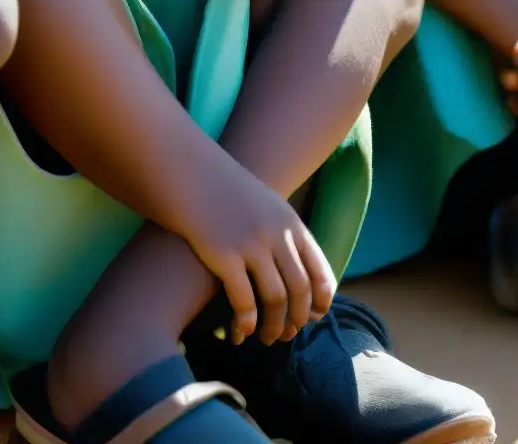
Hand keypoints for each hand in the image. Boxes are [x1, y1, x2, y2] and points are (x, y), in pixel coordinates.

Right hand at [175, 164, 332, 346]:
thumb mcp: (270, 208)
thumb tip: (301, 270)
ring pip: (276, 298)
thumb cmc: (231, 198)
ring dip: (274, 325)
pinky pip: (243, 300)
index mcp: (293, 225)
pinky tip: (240, 333)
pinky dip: (246, 321)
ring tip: (267, 338)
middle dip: (298, 318)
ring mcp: (252, 246)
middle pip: (300, 288)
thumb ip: (287, 235)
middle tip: (290, 335)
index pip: (319, 269)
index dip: (322, 299)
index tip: (317, 317)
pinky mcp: (224, 257)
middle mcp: (277, 235)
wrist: (195, 178)